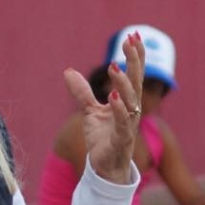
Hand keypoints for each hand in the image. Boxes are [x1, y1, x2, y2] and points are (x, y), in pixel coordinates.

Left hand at [63, 32, 145, 183]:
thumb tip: (68, 71)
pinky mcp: (121, 139)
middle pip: (136, 82)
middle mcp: (131, 110)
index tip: (133, 36)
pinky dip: (119, 109)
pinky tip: (114, 96)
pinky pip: (123, 122)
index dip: (135, 56)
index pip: (134, 74)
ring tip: (114, 66)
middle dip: (135, 61)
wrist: (104, 168)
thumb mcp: (89, 112)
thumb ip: (82, 92)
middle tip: (130, 41)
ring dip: (124, 83)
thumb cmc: (102, 139)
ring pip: (131, 100)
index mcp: (126, 101)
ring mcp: (128, 124)